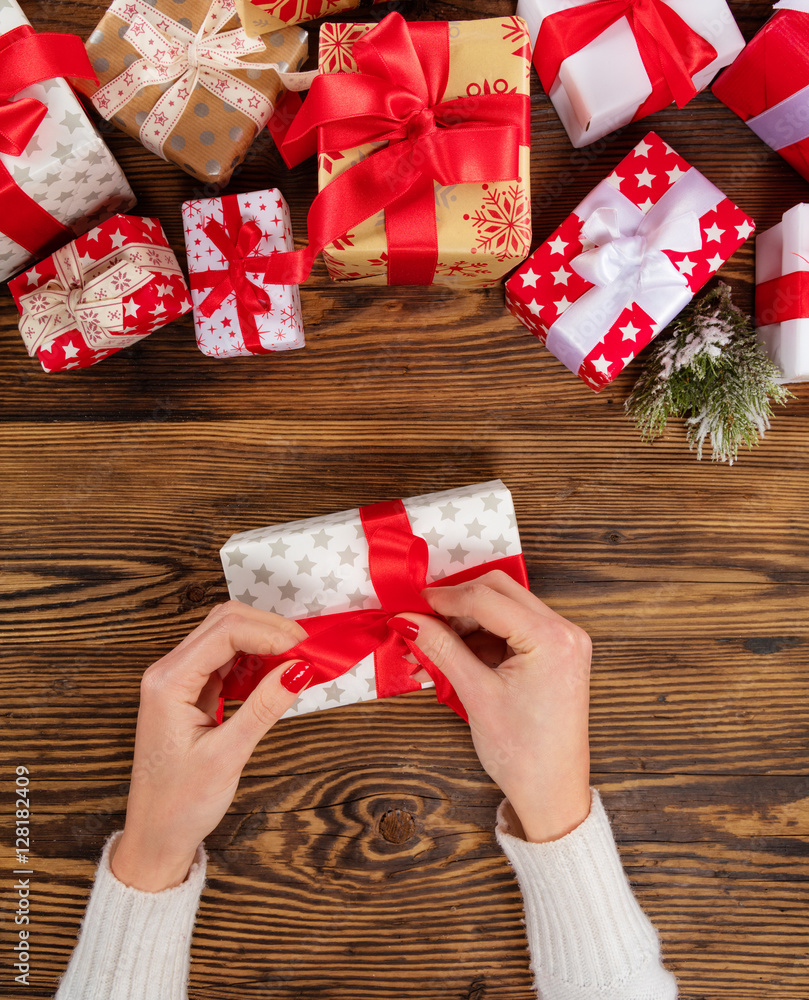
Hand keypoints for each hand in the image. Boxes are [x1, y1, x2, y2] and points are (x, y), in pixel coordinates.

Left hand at [110, 601, 309, 890]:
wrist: (156, 836)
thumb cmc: (180, 804)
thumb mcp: (227, 756)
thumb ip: (264, 707)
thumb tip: (300, 669)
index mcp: (168, 682)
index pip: (225, 631)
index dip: (270, 632)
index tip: (306, 650)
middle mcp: (168, 672)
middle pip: (224, 622)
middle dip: (269, 629)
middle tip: (307, 651)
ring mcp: (179, 679)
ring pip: (226, 635)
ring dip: (264, 641)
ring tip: (298, 661)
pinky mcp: (191, 690)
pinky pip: (226, 658)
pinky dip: (255, 658)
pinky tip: (276, 673)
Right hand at [398, 571, 591, 842]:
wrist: (552, 794)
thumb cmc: (522, 752)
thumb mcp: (475, 694)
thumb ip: (441, 648)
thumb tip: (408, 618)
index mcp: (552, 638)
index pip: (486, 598)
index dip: (443, 599)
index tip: (410, 604)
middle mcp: (564, 631)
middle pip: (498, 591)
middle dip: (456, 604)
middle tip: (421, 620)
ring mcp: (563, 641)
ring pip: (503, 608)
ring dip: (465, 622)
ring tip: (429, 646)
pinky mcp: (555, 654)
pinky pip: (512, 629)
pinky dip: (481, 638)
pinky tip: (452, 655)